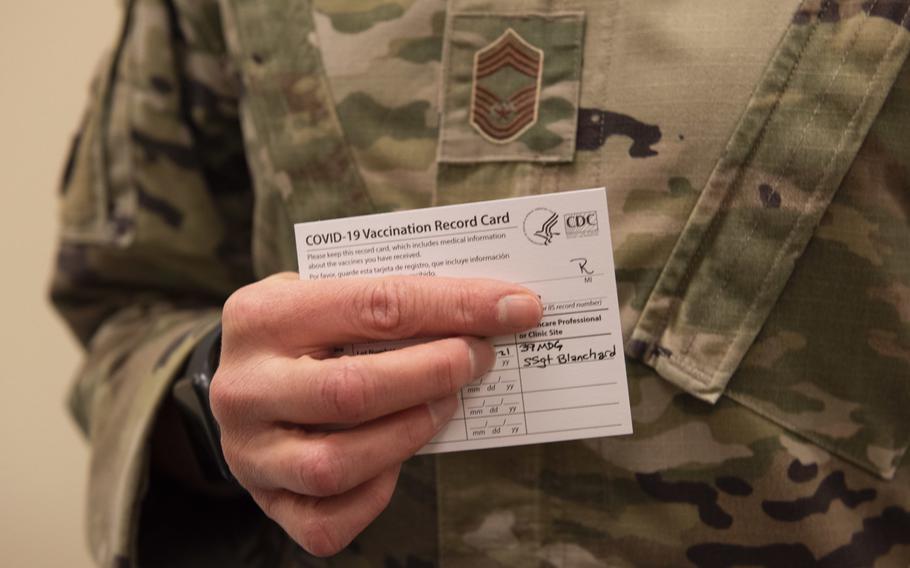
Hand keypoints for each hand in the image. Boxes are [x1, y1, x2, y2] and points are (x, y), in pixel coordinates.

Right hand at [210, 272, 541, 555]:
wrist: (240, 381)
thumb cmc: (300, 333)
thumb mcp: (325, 296)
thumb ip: (387, 303)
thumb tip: (486, 311)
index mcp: (262, 316)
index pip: (375, 306)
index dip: (455, 307)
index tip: (514, 307)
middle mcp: (245, 387)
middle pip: (353, 390)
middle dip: (435, 373)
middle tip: (481, 358)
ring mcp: (249, 452)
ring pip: (337, 465)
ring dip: (410, 433)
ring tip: (446, 404)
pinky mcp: (266, 501)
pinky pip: (327, 520)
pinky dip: (376, 495)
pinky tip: (397, 460)